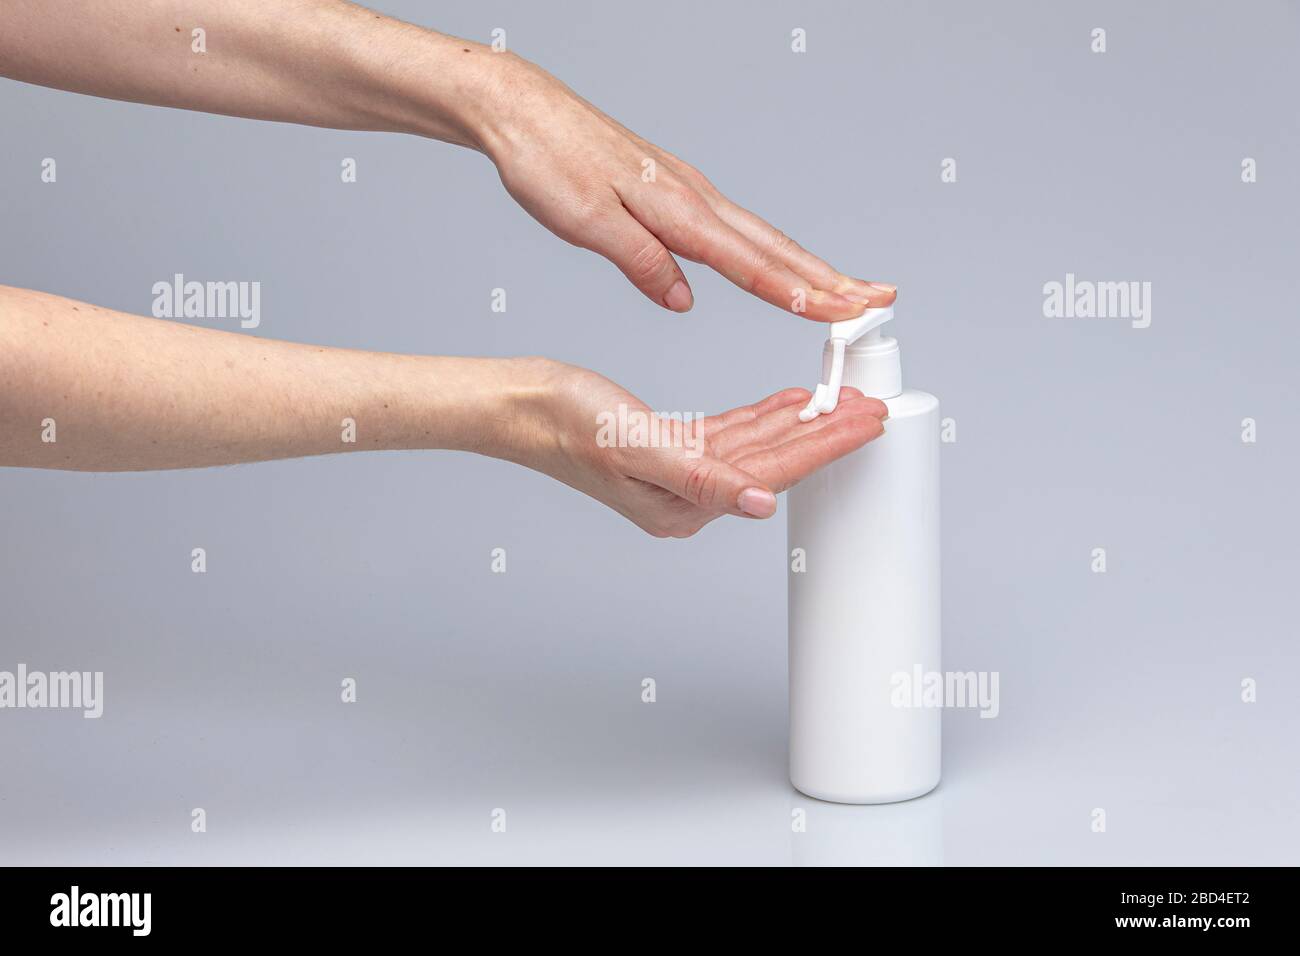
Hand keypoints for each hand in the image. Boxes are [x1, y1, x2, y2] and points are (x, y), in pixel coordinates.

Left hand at [476, 55, 896, 320]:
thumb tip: (683, 300)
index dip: (798, 293)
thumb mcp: (586, 221)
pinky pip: (733, 228)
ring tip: (844, 290)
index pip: (750, 262)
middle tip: (876, 302)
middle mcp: (692, 196)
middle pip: (774, 247)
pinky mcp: (671, 189)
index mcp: (676, 208)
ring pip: (760, 236)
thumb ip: (640, 261)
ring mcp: (686, 190)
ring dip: (807, 266)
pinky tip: (771, 265)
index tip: (840, 314)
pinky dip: (766, 251)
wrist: (521, 110)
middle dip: (828, 279)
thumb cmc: (547, 160)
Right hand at [502, 359, 886, 536]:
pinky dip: (764, 417)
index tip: (867, 423)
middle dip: (827, 434)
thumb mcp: (639, 447)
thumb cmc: (568, 425)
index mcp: (684, 505)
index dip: (825, 446)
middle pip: (775, 462)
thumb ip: (702, 478)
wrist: (524, 407)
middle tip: (874, 409)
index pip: (773, 474)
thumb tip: (760, 504)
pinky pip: (732, 433)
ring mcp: (681, 473)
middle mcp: (688, 496)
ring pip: (758, 446)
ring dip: (802, 424)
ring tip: (843, 402)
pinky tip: (788, 403)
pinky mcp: (672, 448)